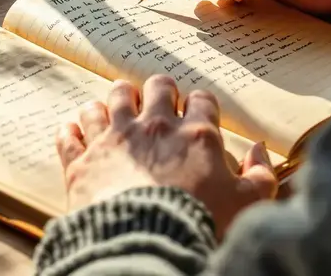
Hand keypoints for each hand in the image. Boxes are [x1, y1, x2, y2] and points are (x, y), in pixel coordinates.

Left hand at [56, 76, 276, 237]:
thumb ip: (260, 175)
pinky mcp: (82, 161)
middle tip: (156, 106)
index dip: (200, 104)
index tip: (196, 116)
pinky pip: (70, 134)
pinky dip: (71, 131)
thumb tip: (259, 149)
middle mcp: (153, 127)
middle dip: (157, 91)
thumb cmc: (200, 224)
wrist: (146, 242)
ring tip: (115, 113)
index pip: (201, 99)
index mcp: (195, 134)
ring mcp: (114, 139)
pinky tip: (75, 132)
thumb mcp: (247, 204)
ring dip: (112, 104)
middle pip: (155, 87)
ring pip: (108, 100)